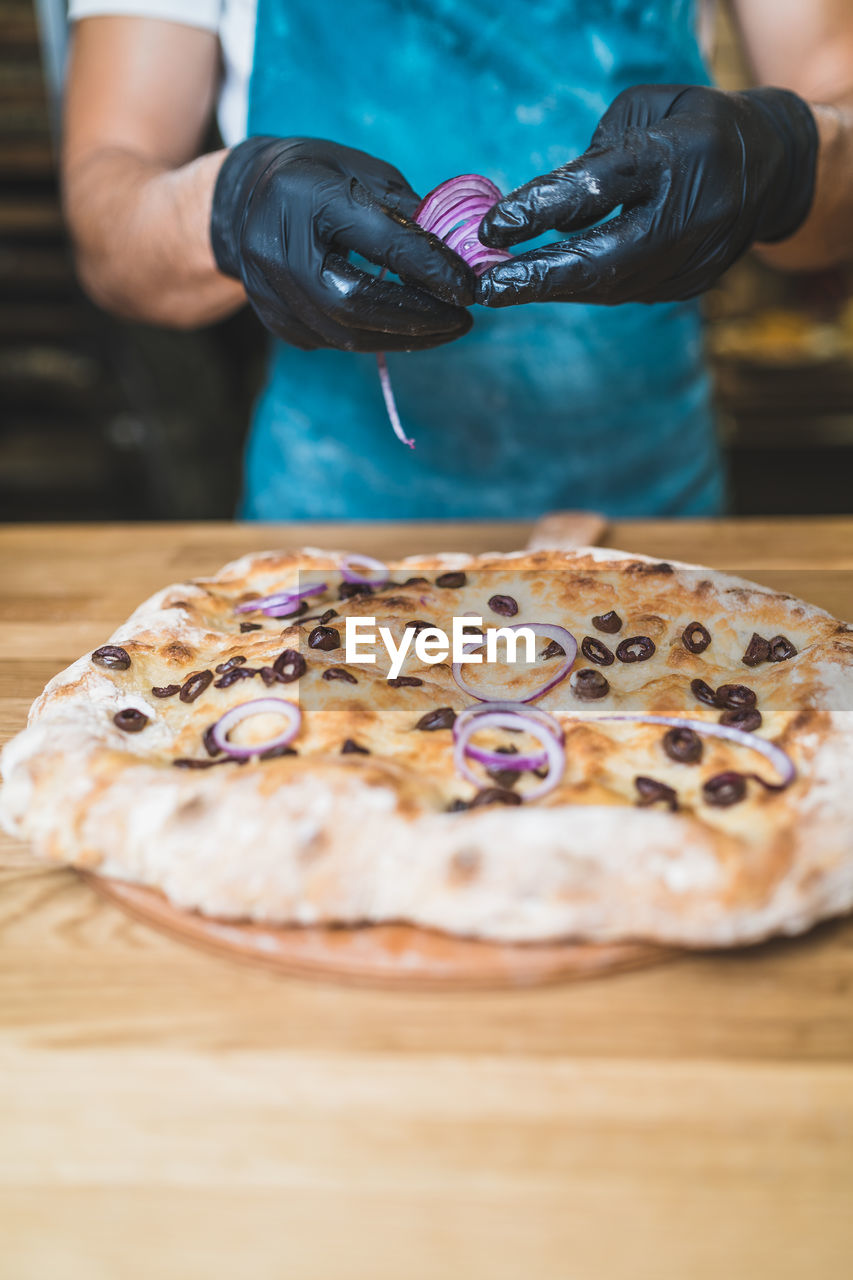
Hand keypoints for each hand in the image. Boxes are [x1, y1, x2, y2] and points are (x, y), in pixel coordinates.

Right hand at [211, 137, 475, 349]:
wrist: (246, 197)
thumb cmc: (318, 177)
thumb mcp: (364, 174)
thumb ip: (408, 215)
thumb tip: (462, 260)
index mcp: (306, 196)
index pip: (379, 243)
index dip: (431, 270)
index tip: (470, 288)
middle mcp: (277, 246)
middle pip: (356, 305)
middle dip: (418, 318)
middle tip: (462, 321)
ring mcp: (268, 289)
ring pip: (344, 334)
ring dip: (401, 337)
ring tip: (442, 328)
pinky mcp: (272, 318)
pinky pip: (330, 341)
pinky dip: (373, 339)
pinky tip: (402, 329)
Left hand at [477, 85, 817, 306]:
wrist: (772, 168)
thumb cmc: (691, 126)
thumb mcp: (644, 112)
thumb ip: (594, 157)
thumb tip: (541, 210)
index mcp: (674, 156)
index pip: (596, 187)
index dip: (539, 210)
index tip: (491, 228)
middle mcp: (686, 215)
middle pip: (602, 260)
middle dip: (538, 278)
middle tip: (488, 287)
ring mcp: (691, 260)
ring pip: (609, 287)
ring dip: (552, 289)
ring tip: (503, 288)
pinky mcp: (688, 286)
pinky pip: (624, 293)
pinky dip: (582, 289)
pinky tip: (547, 286)